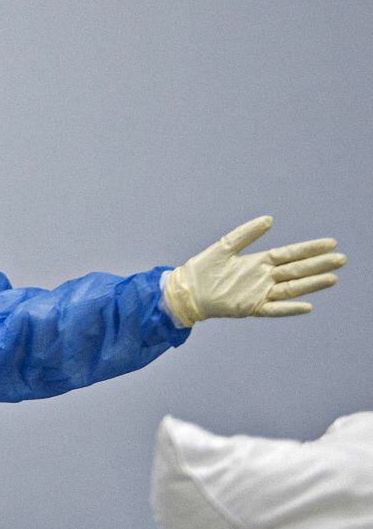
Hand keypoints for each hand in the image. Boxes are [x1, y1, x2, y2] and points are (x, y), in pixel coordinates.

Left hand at [163, 216, 345, 326]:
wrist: (186, 291)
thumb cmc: (203, 269)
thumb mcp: (225, 246)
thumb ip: (246, 233)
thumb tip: (270, 219)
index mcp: (259, 262)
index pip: (291, 254)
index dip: (310, 249)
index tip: (331, 243)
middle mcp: (264, 278)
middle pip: (297, 270)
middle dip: (319, 264)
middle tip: (342, 259)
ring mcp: (259, 294)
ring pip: (291, 288)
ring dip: (311, 284)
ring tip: (333, 278)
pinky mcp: (251, 308)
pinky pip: (274, 309)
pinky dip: (289, 308)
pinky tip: (307, 306)